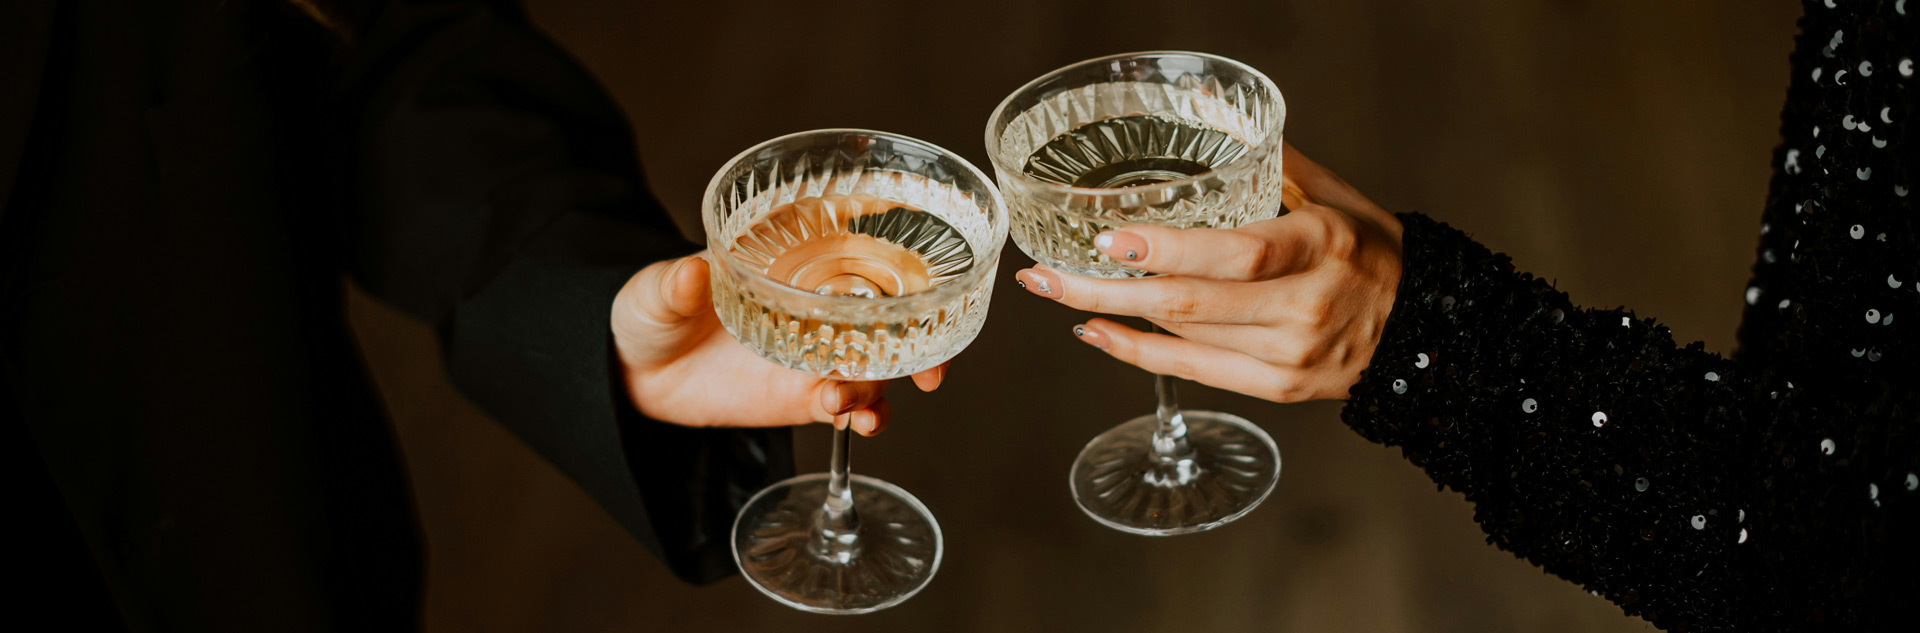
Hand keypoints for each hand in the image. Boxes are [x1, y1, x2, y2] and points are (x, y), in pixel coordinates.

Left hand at [612, 254, 945, 434]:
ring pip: (878, 366)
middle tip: (929, 370)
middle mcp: (821, 306)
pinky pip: (850, 406)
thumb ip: (674, 284)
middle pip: (892, 316)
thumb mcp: (656, 291)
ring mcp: (818, 352)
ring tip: (849, 403)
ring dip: (882, 386)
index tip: (932, 279)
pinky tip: (853, 422)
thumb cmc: (653, 311)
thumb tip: (689, 275)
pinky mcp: (806, 395)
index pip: (863, 252)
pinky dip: (862, 415)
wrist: (639, 373)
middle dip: (923, 340)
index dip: (905, 264)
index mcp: (798, 261)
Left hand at [1014, 144, 1402, 401]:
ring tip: (1058, 291)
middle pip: (1191, 302)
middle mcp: (1305, 305)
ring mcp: (1291, 353)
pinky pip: (1194, 372)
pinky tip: (1098, 332)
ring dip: (1111, 315)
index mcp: (1321, 246)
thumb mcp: (1334, 198)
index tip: (1111, 240)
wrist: (1422, 331)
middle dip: (1106, 289)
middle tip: (1045, 275)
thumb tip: (1204, 103)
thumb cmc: (1370, 252)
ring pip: (1185, 336)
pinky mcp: (1279, 388)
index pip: (1238, 253)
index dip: (1170, 250)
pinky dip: (1139, 353)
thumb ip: (1267, 160)